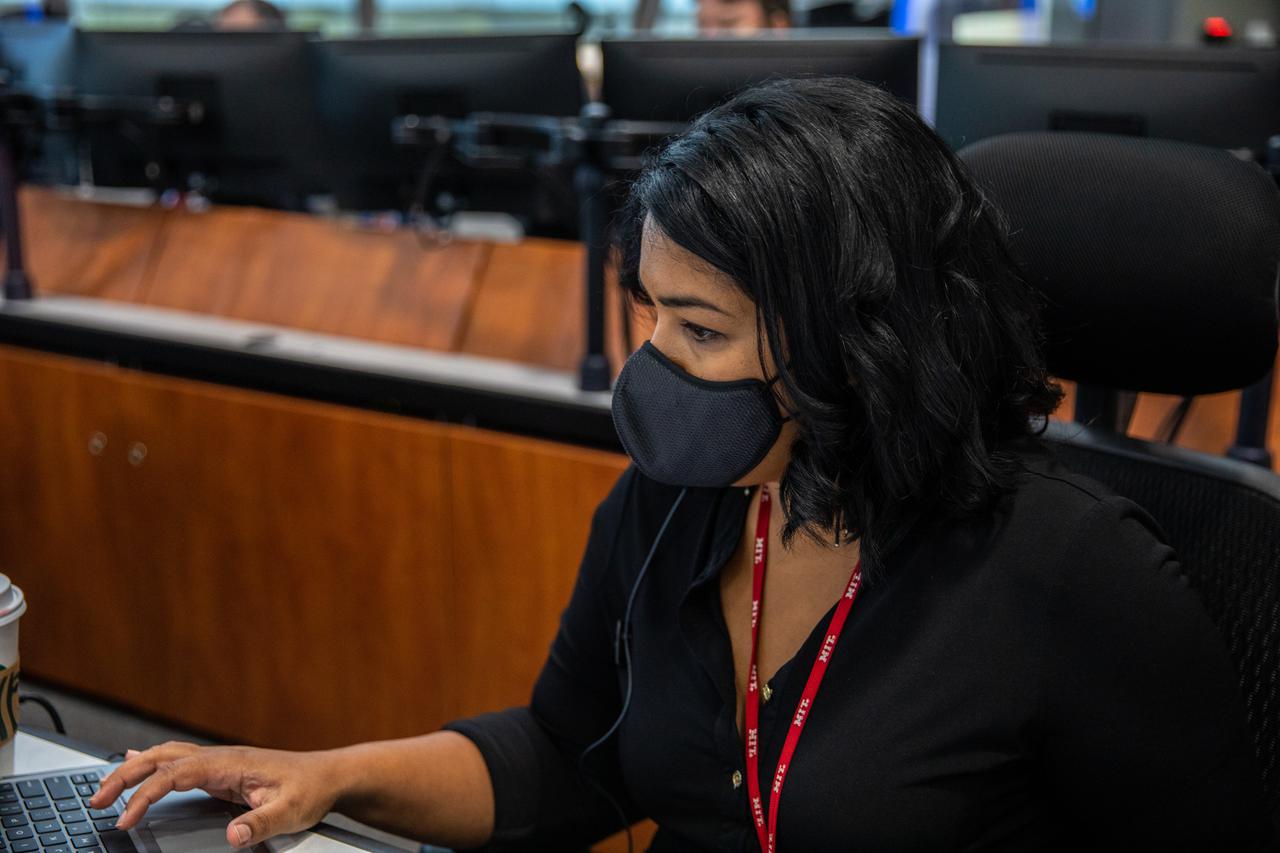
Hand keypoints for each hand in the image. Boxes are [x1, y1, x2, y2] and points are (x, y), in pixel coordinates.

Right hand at [89, 741, 343, 848]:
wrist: (328, 775)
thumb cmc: (311, 790)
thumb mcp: (291, 812)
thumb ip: (261, 823)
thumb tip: (232, 834)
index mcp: (231, 763)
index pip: (176, 773)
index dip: (146, 794)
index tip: (126, 818)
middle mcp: (221, 757)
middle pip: (162, 757)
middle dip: (126, 776)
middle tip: (96, 800)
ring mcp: (220, 762)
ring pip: (167, 756)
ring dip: (134, 770)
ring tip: (104, 789)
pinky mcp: (221, 771)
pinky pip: (178, 763)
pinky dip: (151, 763)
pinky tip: (134, 761)